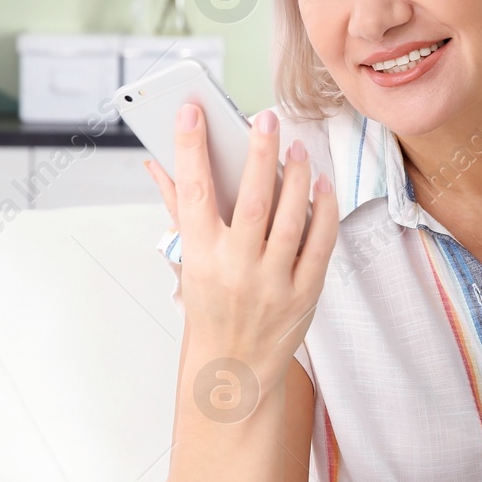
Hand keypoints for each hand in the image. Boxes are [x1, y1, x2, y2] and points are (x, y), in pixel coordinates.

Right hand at [143, 105, 337, 363]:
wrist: (233, 369)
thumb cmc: (208, 308)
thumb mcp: (187, 261)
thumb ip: (177, 208)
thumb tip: (157, 163)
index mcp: (201, 257)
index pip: (193, 193)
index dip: (190, 148)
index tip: (192, 112)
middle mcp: (236, 269)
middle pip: (252, 201)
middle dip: (258, 154)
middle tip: (265, 118)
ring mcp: (273, 283)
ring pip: (290, 219)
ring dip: (295, 177)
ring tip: (295, 146)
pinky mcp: (304, 294)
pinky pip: (320, 243)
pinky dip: (324, 209)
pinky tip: (321, 183)